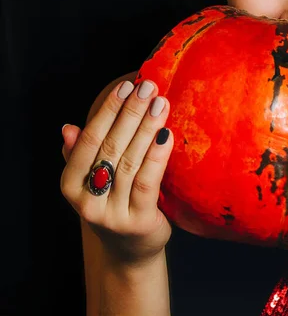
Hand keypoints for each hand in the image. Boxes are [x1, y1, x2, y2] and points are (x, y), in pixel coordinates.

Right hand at [60, 79, 173, 264]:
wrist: (130, 252)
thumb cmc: (113, 205)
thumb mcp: (93, 182)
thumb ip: (81, 155)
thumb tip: (69, 127)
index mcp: (71, 185)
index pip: (89, 141)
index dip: (107, 111)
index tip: (126, 86)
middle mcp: (87, 201)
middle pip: (110, 147)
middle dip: (130, 113)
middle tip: (149, 86)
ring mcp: (112, 213)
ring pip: (130, 162)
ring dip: (146, 129)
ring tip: (160, 103)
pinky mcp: (139, 222)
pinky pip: (148, 183)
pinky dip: (157, 156)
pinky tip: (167, 134)